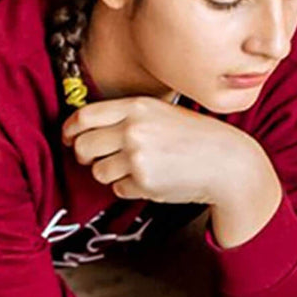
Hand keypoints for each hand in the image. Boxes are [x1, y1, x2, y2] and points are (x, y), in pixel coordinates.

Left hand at [63, 97, 274, 209]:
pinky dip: (131, 188)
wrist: (227, 162)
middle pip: (84, 146)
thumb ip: (127, 117)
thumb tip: (86, 130)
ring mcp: (137, 157)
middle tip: (96, 160)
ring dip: (112, 174)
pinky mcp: (144, 182)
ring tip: (137, 170)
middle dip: (86, 156)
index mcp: (136, 107)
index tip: (70, 139)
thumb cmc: (196, 139)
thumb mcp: (162, 113)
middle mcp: (133, 130)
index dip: (70, 131)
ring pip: (99, 171)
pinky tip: (153, 180)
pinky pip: (119, 189)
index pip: (83, 117)